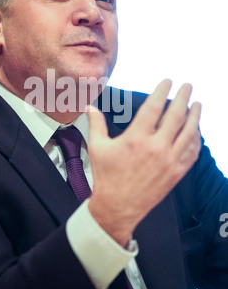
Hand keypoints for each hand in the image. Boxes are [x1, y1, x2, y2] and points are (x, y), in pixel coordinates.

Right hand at [87, 79, 201, 246]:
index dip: (162, 91)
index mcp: (136, 139)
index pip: (154, 107)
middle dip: (183, 97)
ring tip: (198, 104)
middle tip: (187, 86)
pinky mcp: (176, 173)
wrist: (117, 208)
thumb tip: (89, 107)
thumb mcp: (97, 148)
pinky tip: (196, 132)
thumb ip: (96, 124)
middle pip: (176, 116)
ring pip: (189, 133)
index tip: (168, 81)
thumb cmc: (106, 178)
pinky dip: (196, 139)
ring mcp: (169, 161)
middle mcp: (156, 148)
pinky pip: (192, 152)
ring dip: (195, 116)